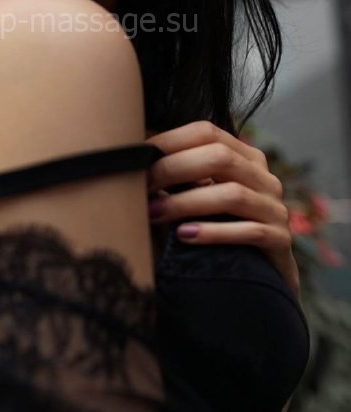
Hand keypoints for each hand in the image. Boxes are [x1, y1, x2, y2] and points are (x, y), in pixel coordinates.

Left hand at [146, 121, 299, 296]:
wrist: (263, 279)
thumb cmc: (221, 228)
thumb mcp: (203, 195)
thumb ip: (181, 176)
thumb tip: (132, 159)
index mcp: (245, 157)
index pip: (207, 132)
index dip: (170, 141)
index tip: (137, 156)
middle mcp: (264, 178)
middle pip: (219, 158)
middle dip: (174, 169)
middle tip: (141, 186)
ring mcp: (275, 209)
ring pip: (232, 195)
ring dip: (186, 202)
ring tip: (154, 213)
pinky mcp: (280, 241)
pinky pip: (249, 232)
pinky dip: (213, 232)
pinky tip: (184, 236)